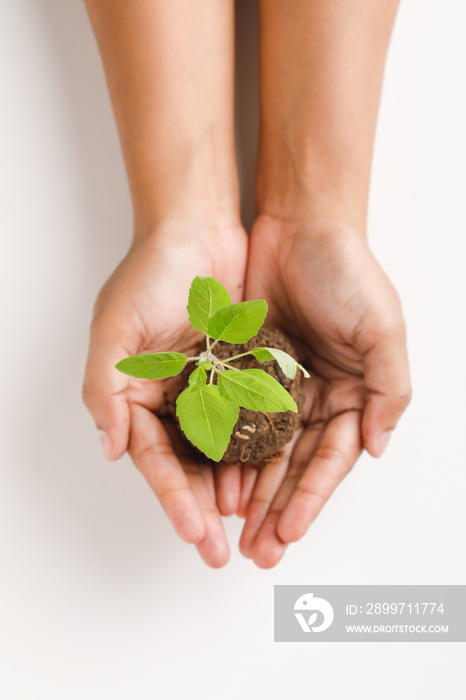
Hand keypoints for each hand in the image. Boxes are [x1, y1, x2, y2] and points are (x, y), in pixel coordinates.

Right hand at [82, 221, 247, 566]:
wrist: (199, 228)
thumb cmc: (151, 273)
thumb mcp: (115, 329)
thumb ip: (106, 390)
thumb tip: (111, 449)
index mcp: (139, 395)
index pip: (155, 459)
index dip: (172, 498)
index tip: (193, 533)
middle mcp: (175, 398)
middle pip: (189, 466)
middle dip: (204, 509)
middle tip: (220, 552)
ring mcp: (212, 388)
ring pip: (224, 451)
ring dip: (234, 490)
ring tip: (251, 529)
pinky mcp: (245, 373)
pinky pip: (254, 420)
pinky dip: (259, 451)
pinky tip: (271, 480)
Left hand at [239, 216, 410, 567]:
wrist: (299, 226)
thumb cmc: (347, 272)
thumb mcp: (383, 328)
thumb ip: (388, 389)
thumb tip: (376, 447)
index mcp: (352, 394)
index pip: (331, 459)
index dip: (311, 498)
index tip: (290, 533)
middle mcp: (316, 397)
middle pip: (295, 465)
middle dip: (278, 509)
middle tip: (259, 551)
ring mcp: (279, 385)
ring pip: (262, 450)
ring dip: (251, 490)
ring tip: (233, 528)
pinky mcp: (246, 369)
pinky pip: (234, 418)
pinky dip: (227, 450)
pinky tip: (217, 480)